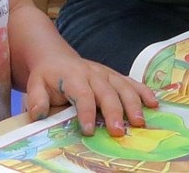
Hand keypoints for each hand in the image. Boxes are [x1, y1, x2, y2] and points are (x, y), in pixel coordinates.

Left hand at [24, 54, 157, 136]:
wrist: (55, 57)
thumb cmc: (46, 77)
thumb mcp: (35, 85)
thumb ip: (36, 98)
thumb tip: (38, 113)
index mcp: (72, 76)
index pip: (82, 94)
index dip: (86, 111)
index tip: (89, 130)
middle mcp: (92, 73)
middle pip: (106, 92)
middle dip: (113, 112)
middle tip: (118, 132)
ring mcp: (106, 73)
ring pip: (122, 86)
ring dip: (133, 104)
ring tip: (139, 122)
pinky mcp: (114, 76)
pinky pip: (131, 82)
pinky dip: (143, 91)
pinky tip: (154, 104)